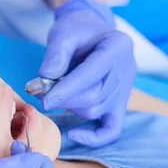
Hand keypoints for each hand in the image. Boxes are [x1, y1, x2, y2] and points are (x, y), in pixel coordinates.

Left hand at [39, 0, 136, 146]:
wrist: (90, 30)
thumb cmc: (76, 30)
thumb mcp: (62, 33)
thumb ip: (54, 56)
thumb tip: (44, 83)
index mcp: (117, 46)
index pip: (92, 74)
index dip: (66, 89)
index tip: (44, 99)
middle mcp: (127, 69)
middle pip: (94, 96)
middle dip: (64, 98)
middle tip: (41, 91)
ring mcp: (125, 89)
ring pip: (96, 110)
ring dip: (70, 106)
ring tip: (53, 93)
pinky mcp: (119, 104)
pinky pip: (112, 128)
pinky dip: (94, 137)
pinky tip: (74, 134)